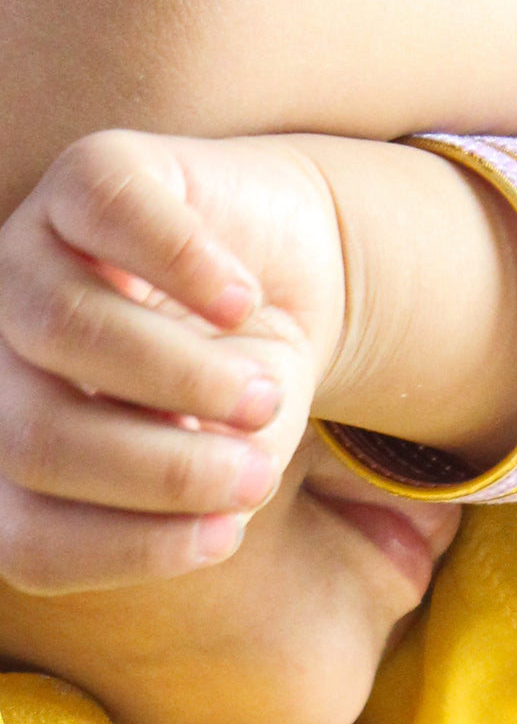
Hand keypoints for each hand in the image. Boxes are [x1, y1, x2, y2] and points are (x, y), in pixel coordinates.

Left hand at [0, 130, 345, 593]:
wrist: (281, 268)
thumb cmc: (243, 377)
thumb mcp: (232, 451)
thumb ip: (206, 488)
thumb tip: (208, 509)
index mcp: (10, 440)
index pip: (25, 531)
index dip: (125, 549)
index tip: (225, 535)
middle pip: (32, 434)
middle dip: (162, 469)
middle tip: (256, 469)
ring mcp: (27, 252)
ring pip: (63, 327)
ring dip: (183, 377)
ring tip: (263, 394)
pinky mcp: (88, 174)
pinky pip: (114, 218)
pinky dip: (190, 269)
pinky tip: (242, 299)